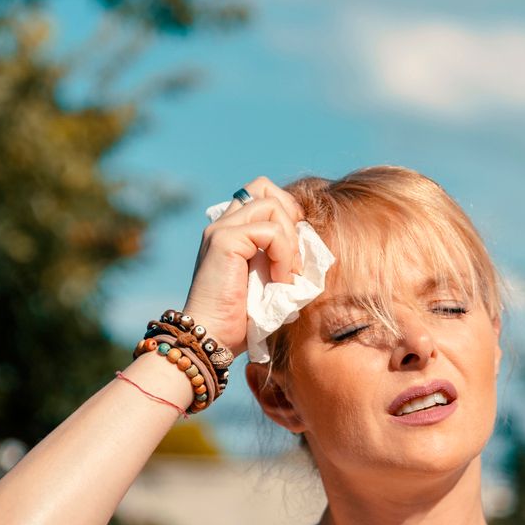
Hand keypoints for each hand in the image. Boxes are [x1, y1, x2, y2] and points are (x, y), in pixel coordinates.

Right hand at [181, 176, 303, 355]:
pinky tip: (279, 280)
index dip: (287, 215)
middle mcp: (222, 224)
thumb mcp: (268, 281)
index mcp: (230, 231)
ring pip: (271, 204)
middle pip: (263, 186)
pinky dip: (283, 254)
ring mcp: (221, 230)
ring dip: (289, 239)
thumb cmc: (240, 320)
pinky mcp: (224, 241)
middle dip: (290, 215)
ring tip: (287, 273)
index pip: (262, 195)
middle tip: (293, 254)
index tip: (294, 252)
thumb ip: (280, 258)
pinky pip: (270, 230)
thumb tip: (312, 247)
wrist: (212, 338)